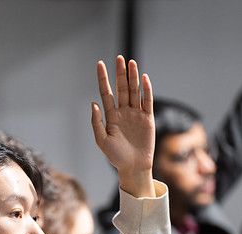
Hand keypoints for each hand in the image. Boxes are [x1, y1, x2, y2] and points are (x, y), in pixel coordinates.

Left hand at [91, 56, 154, 197]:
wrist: (133, 167)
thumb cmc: (116, 157)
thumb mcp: (102, 140)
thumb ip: (97, 122)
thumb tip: (94, 103)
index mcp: (111, 116)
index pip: (106, 93)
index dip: (103, 78)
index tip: (100, 64)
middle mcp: (123, 112)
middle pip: (121, 88)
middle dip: (120, 73)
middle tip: (119, 58)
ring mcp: (136, 114)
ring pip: (134, 91)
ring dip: (133, 77)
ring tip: (131, 63)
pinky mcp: (148, 119)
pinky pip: (147, 101)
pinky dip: (146, 89)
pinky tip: (144, 78)